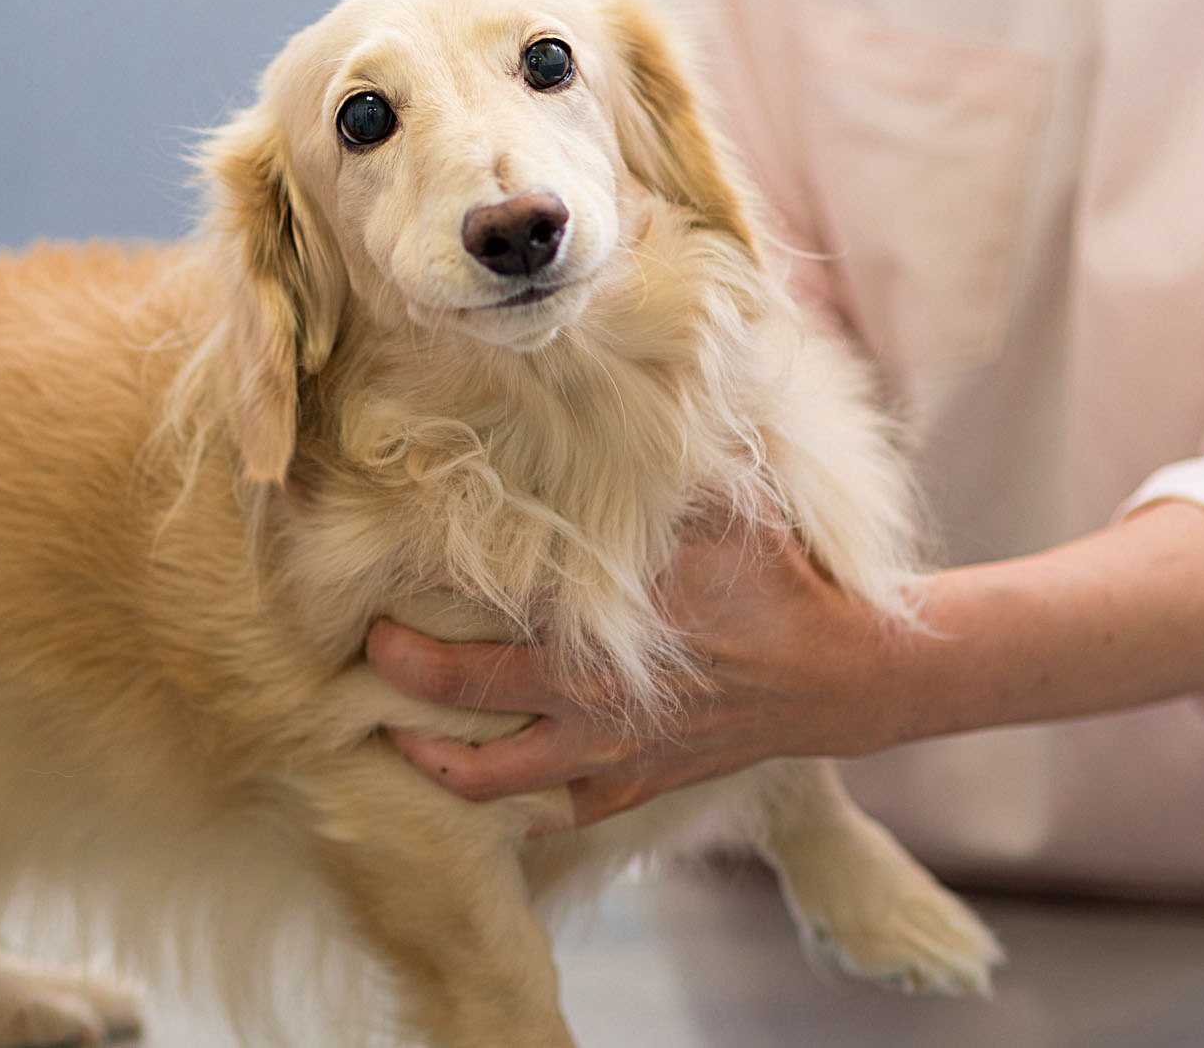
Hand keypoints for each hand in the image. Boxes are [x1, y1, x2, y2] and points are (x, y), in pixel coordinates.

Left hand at [368, 514, 893, 827]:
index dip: (423, 573)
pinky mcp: (629, 785)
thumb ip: (651, 463)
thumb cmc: (773, 578)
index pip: (482, 592)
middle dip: (396, 666)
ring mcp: (604, 750)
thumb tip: (603, 391)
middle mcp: (587, 693)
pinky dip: (505, 807)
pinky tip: (473, 785)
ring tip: (390, 734)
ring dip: (428, 757)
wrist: (840, 672)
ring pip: (487, 775)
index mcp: (598, 618)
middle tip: (364, 643)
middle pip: (457, 686)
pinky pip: (548, 811)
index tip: (382, 551)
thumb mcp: (716, 503)